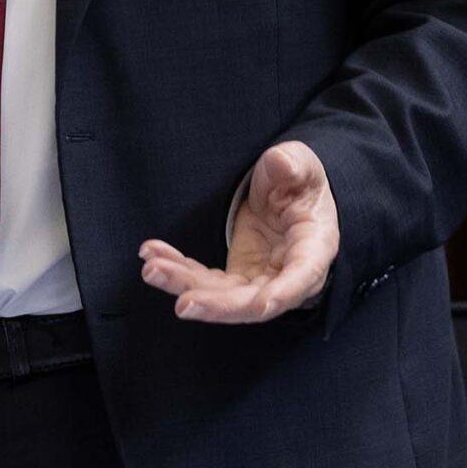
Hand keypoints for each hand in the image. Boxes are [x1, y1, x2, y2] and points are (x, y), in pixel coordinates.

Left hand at [137, 140, 340, 323]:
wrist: (286, 194)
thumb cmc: (301, 182)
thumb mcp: (302, 165)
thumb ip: (294, 164)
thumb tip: (282, 162)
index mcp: (313, 248)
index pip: (303, 276)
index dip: (284, 292)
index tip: (262, 304)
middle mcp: (286, 275)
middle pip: (253, 301)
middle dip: (218, 304)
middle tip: (183, 303)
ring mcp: (257, 279)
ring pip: (221, 295)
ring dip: (185, 285)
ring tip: (152, 268)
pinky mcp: (233, 276)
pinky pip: (203, 280)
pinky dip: (178, 270)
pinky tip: (152, 256)